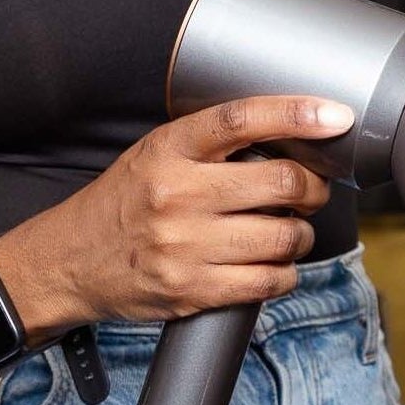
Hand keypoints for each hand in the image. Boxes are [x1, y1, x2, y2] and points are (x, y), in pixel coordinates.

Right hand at [1, 95, 343, 328]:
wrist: (69, 261)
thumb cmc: (124, 203)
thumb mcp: (156, 154)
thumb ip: (212, 145)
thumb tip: (289, 139)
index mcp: (170, 150)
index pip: (241, 119)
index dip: (296, 114)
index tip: (334, 115)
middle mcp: (178, 195)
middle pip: (282, 184)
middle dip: (314, 188)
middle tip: (311, 191)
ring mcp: (185, 246)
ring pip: (284, 237)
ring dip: (301, 235)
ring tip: (288, 230)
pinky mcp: (192, 290)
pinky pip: (269, 281)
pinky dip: (284, 272)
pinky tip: (272, 264)